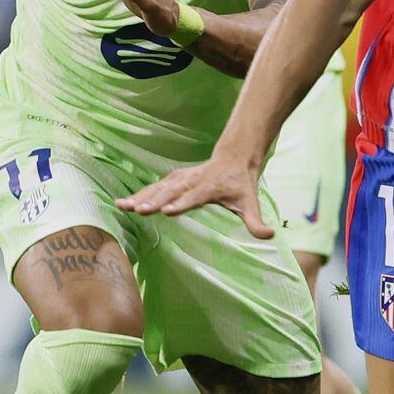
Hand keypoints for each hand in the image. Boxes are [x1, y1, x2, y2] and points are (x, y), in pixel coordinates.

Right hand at [117, 155, 273, 238]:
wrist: (234, 158)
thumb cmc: (241, 184)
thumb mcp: (250, 202)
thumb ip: (256, 221)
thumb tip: (270, 235)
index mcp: (212, 186)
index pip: (195, 196)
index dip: (182, 203)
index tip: (167, 212)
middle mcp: (194, 179)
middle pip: (172, 190)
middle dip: (155, 200)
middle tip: (140, 211)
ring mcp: (182, 177)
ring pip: (159, 187)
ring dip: (142, 196)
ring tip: (124, 206)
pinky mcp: (174, 178)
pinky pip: (155, 186)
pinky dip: (140, 193)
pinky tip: (125, 202)